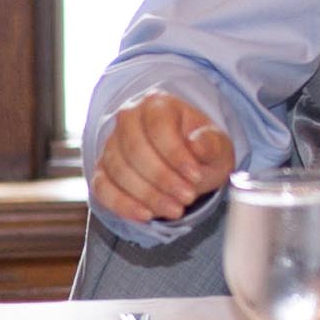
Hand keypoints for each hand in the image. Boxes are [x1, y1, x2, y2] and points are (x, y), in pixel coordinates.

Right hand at [91, 91, 235, 223]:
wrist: (187, 165)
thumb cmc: (201, 151)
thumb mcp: (217, 146)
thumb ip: (210, 144)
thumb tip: (196, 143)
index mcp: (157, 104)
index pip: (158, 127)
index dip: (176, 155)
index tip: (195, 176)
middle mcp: (128, 119)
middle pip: (135, 150)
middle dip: (163, 179)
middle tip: (187, 198)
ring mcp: (111, 145)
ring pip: (119, 171)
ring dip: (148, 195)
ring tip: (174, 209)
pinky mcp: (103, 170)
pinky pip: (102, 188)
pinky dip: (122, 205)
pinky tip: (146, 215)